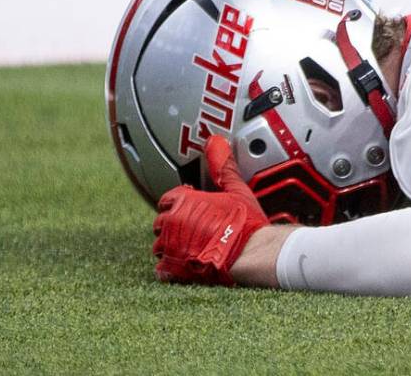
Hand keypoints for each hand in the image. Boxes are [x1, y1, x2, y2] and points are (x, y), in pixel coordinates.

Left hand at [152, 135, 268, 285]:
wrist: (251, 253)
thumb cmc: (245, 222)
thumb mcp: (237, 190)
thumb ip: (223, 167)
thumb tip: (216, 142)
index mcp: (183, 202)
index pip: (167, 199)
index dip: (178, 202)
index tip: (190, 206)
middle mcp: (171, 223)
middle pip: (160, 222)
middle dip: (173, 224)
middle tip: (193, 227)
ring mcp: (170, 247)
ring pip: (160, 245)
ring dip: (172, 245)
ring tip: (192, 246)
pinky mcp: (173, 269)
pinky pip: (162, 268)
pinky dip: (171, 267)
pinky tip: (187, 265)